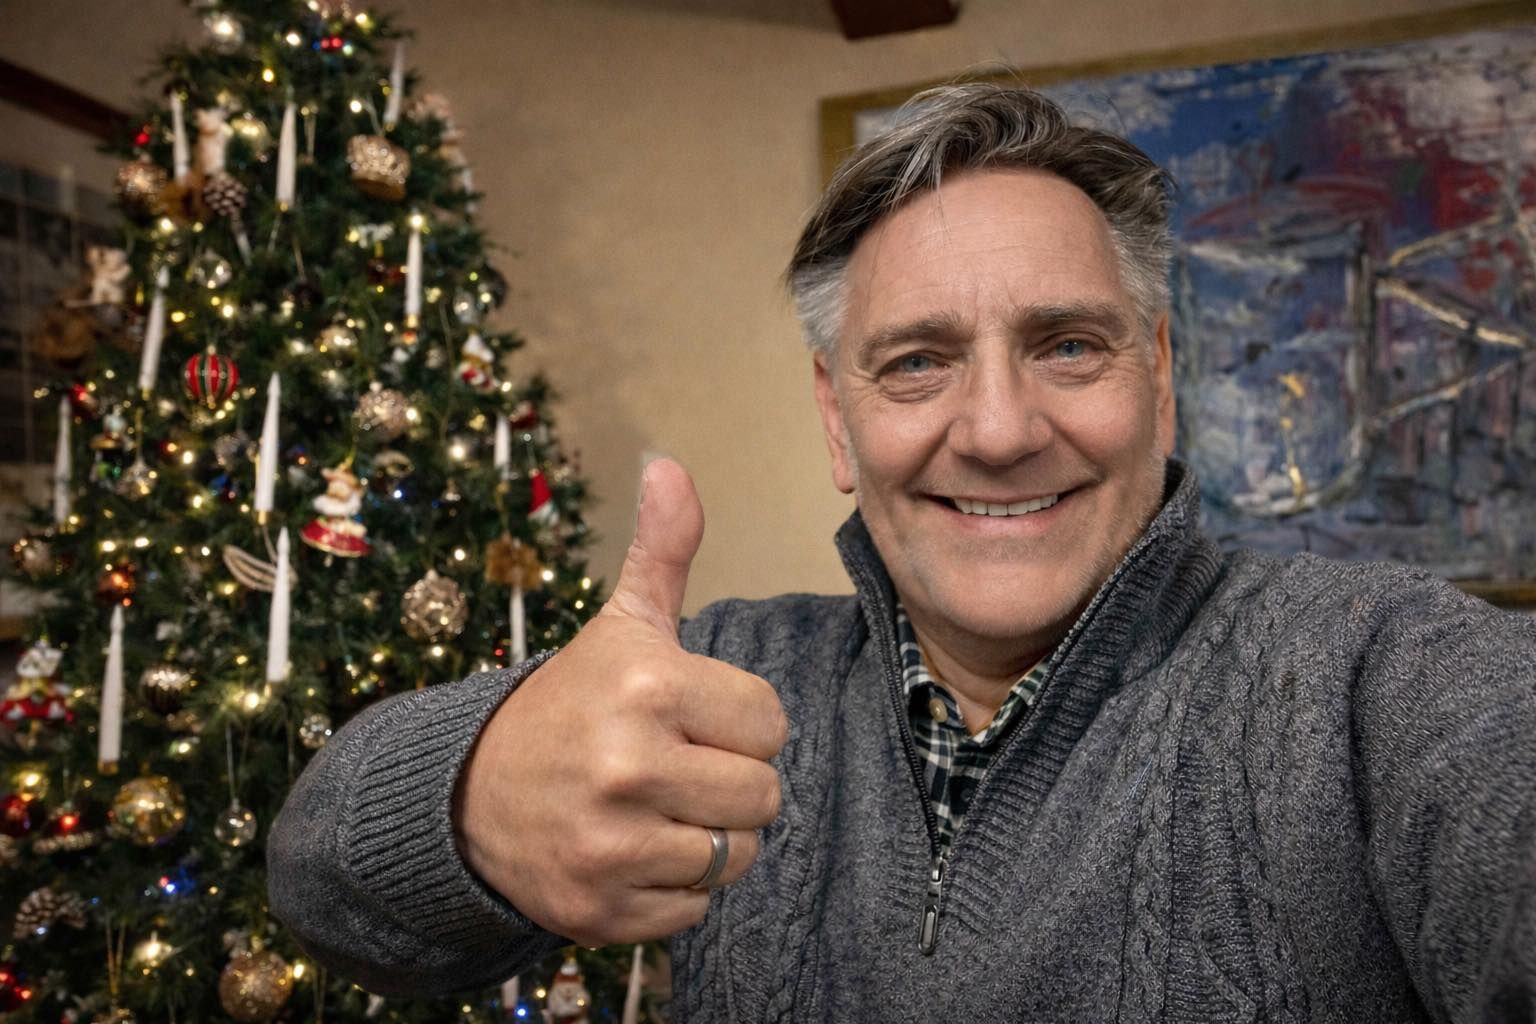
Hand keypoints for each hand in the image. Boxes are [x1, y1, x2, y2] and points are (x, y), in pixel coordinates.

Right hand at [454, 458, 787, 946]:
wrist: (470, 794)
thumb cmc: (570, 704)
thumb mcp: (620, 625)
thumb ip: (663, 549)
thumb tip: (671, 465)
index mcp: (647, 687)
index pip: (770, 724)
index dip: (739, 722)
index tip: (691, 718)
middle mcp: (628, 767)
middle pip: (762, 796)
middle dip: (730, 782)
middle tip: (674, 767)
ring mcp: (610, 845)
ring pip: (733, 857)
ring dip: (706, 838)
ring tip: (655, 809)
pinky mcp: (599, 911)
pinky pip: (693, 911)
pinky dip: (671, 890)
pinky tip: (631, 852)